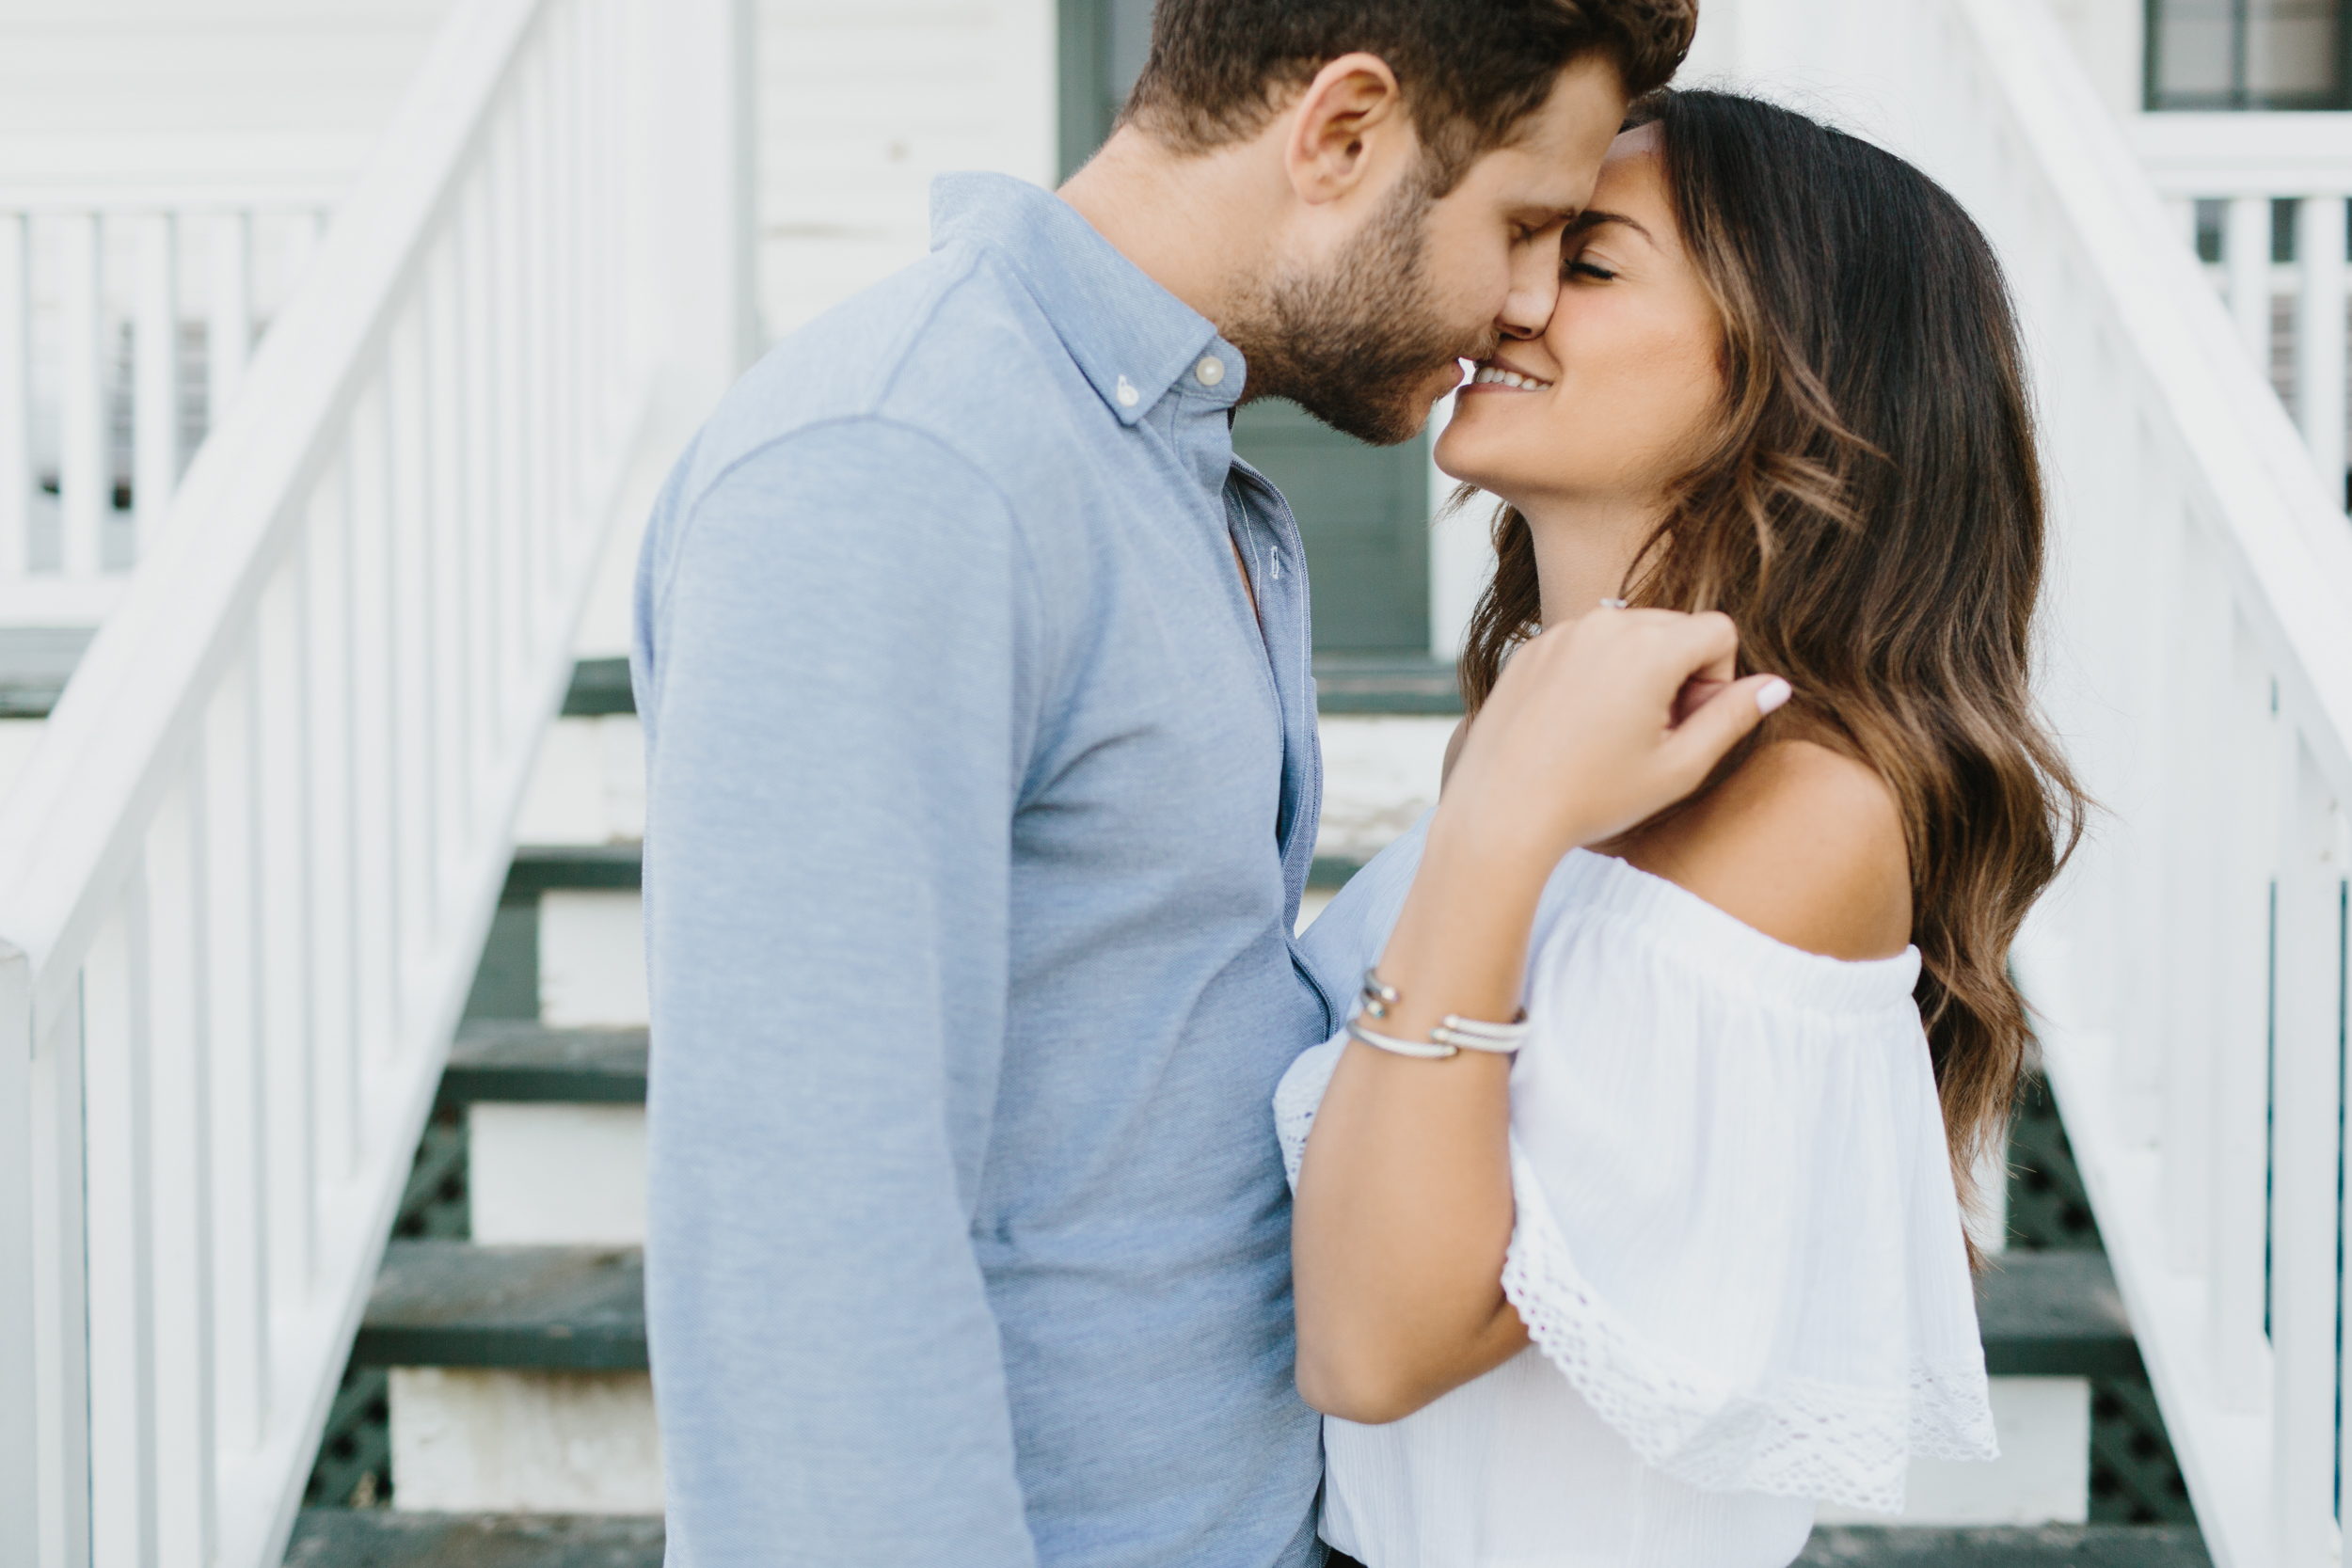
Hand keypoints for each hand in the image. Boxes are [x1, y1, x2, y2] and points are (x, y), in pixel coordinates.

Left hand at [1436, 608, 1790, 871]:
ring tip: (1615, 733)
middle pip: (1675, 627)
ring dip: (1639, 672)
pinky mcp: (1531, 649)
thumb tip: (1776, 685)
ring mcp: (1562, 632)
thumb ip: (1734, 718)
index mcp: (1650, 646)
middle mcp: (1605, 622)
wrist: (1501, 811)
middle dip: (1681, 673)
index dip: (1718, 680)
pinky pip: (1586, 645)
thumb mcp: (1680, 767)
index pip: (1719, 630)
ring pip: (1630, 633)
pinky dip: (1596, 675)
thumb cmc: (1594, 796)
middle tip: (1655, 735)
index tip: (1688, 725)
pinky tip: (1578, 729)